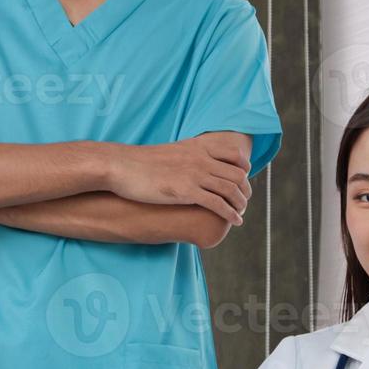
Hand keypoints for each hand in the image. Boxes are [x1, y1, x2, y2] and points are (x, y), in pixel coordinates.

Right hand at [107, 133, 250, 224]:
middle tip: (245, 200)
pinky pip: (218, 204)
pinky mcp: (187, 192)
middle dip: (245, 190)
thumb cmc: (140, 162)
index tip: (243, 180)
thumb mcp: (169, 152)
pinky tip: (235, 221)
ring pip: (231, 189)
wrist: (122, 166)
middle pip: (237, 174)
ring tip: (240, 213)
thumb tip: (188, 163)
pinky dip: (231, 213)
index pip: (234, 155)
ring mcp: (195, 175)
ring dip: (241, 203)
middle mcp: (201, 159)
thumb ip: (185, 155)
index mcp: (198, 147)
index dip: (244, 169)